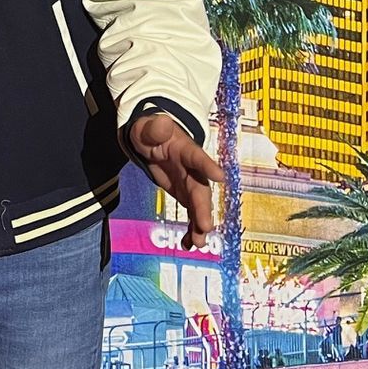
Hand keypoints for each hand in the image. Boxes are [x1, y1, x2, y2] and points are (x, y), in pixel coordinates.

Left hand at [129, 113, 218, 248]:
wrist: (153, 139)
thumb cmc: (150, 131)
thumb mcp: (147, 127)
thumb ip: (154, 128)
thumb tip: (161, 123)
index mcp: (186, 150)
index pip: (197, 158)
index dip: (207, 167)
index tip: (220, 177)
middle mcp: (193, 170)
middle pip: (200, 190)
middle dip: (203, 208)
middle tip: (205, 227)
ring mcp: (190, 184)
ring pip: (198, 207)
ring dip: (199, 225)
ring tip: (198, 244)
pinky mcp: (185, 195)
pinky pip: (191, 214)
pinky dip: (191, 229)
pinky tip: (189, 245)